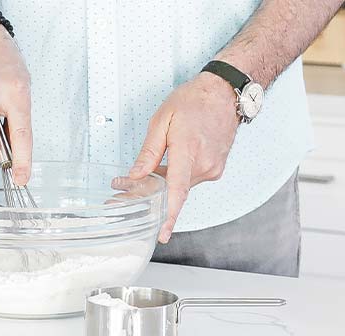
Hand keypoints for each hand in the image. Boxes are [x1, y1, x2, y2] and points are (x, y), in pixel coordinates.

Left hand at [128, 72, 239, 242]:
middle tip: (119, 194)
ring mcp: (213, 168)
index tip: (162, 234)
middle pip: (173, 191)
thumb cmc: (193, 101)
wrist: (225, 92)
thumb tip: (136, 174)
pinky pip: (190, 179)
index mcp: (188, 151)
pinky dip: (175, 178)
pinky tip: (161, 172)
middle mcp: (204, 165)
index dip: (168, 215)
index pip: (177, 191)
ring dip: (161, 186)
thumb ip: (149, 151)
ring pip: (181, 186)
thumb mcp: (162, 120)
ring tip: (134, 181)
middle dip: (148, 196)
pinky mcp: (215, 168)